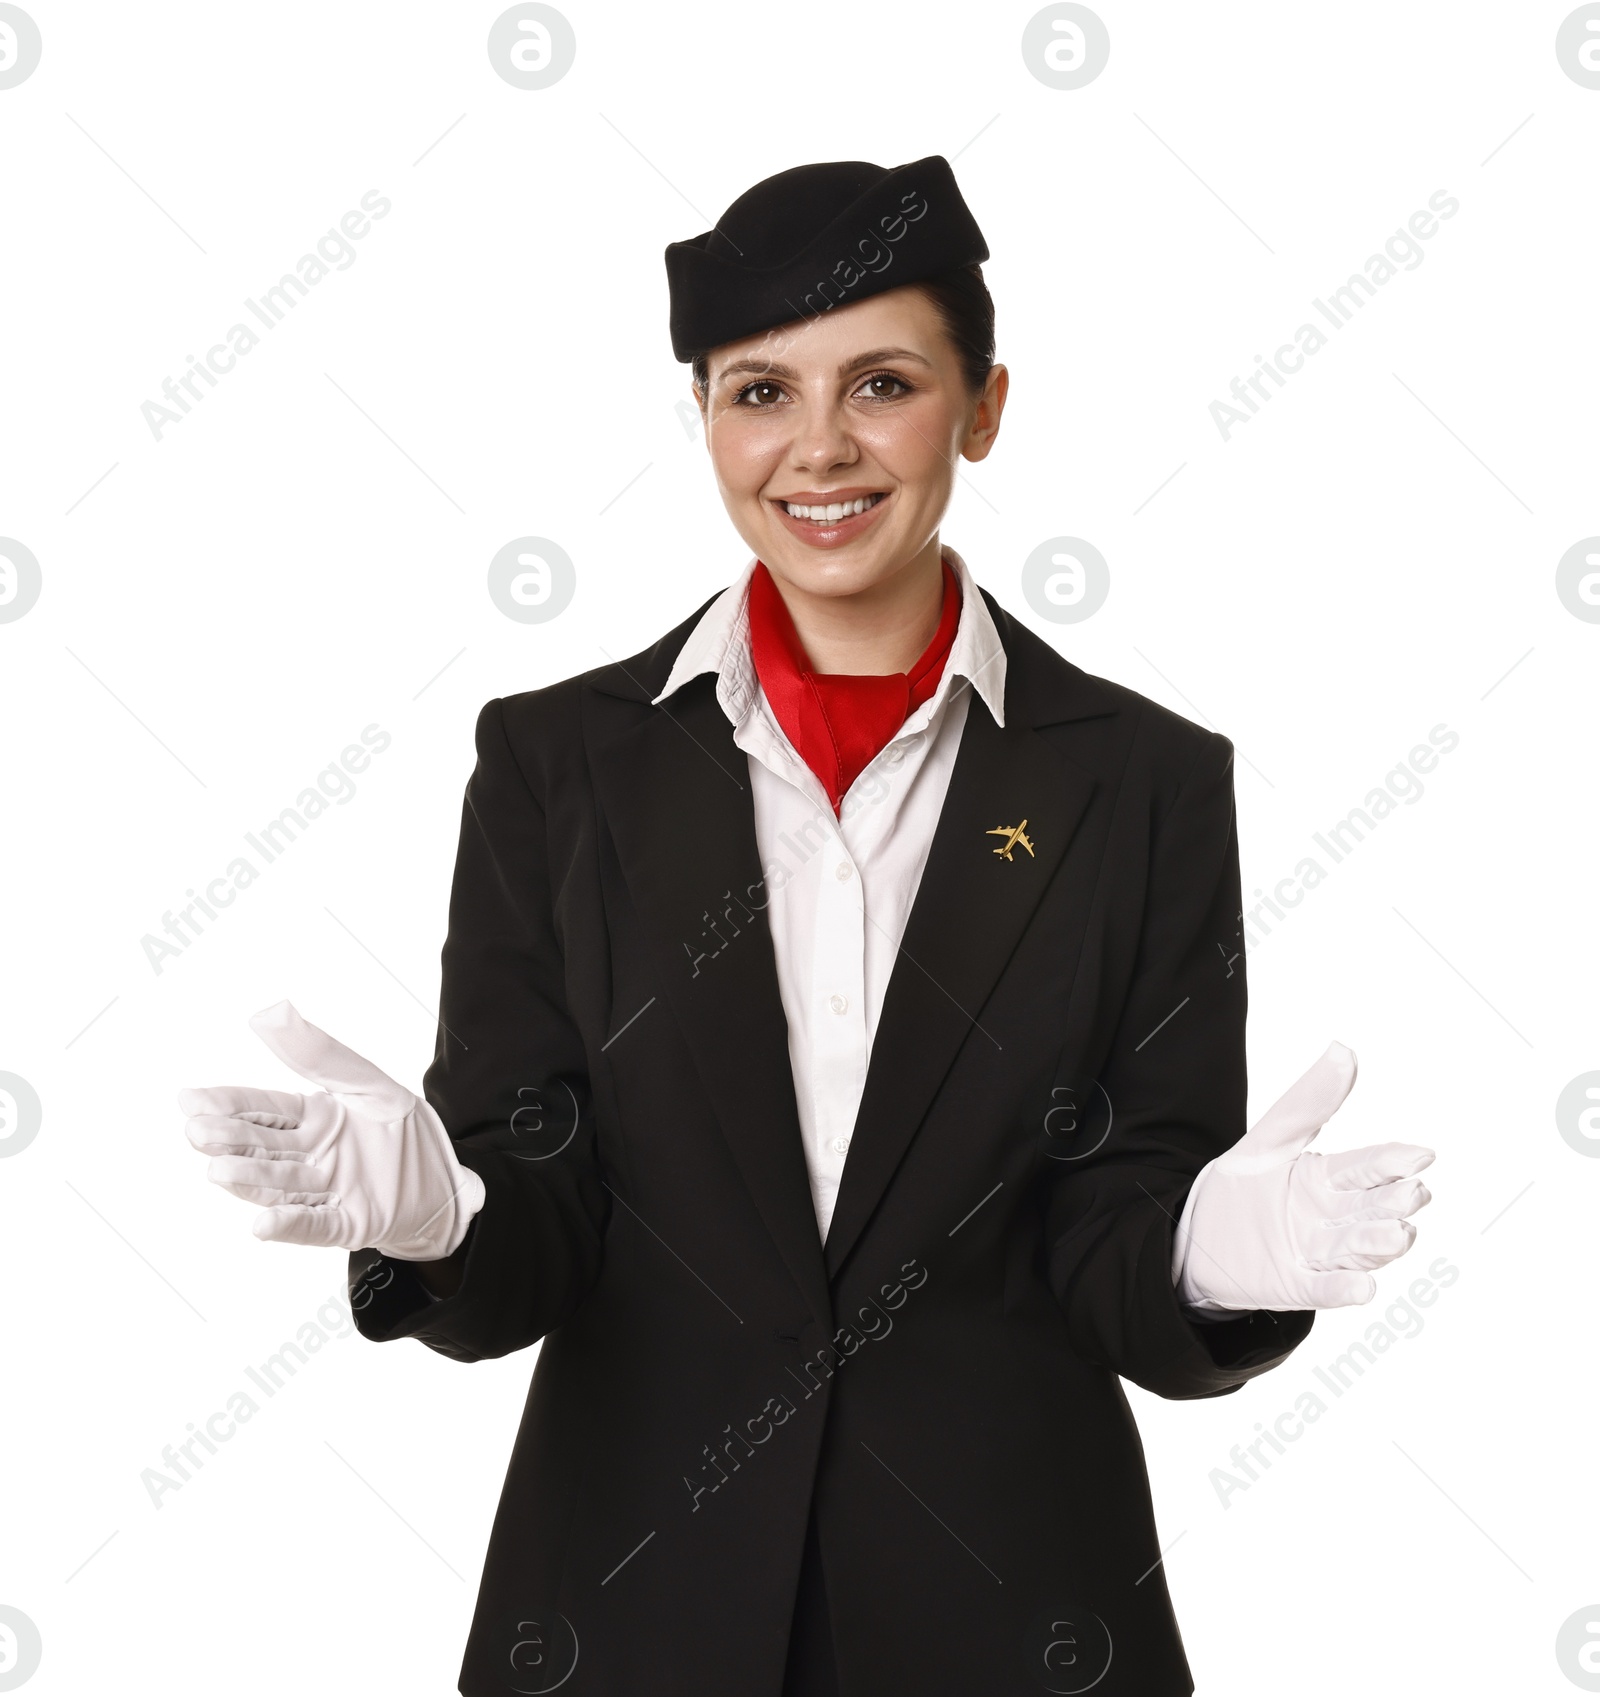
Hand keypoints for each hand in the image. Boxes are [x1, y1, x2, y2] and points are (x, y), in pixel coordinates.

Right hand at [180, 1000, 484, 1260]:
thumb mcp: (368, 1083)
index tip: (190, 1099)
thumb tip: (270, 1011)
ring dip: (250, 1181)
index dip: (227, 1104)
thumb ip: (322, 1055)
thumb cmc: (402, 1129)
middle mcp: (309, 1157)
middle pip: (262, 1148)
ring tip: (220, 1171)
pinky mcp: (349, 1224)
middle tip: (198, 1132)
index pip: (261, 1108)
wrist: (447, 1179)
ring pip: (279, 1186)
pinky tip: (263, 1224)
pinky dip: (290, 1224)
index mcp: (311, 1119)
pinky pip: (315, 1224)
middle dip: (229, 1141)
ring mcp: (325, 1193)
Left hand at [1171, 1041, 1433, 1311]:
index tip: (1422, 1154)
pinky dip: (1343, 1290)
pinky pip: (1324, 1289)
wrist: (1197, 1233)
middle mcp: (1333, 1218)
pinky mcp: (1295, 1285)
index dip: (1392, 1161)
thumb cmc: (1244, 1184)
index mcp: (1330, 1178)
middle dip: (1394, 1203)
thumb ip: (1307, 1102)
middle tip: (1415, 1194)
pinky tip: (1363, 1289)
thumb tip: (1344, 1050)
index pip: (1367, 1167)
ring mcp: (1317, 1254)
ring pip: (1356, 1249)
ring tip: (1398, 1234)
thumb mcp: (1269, 1138)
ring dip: (1378, 1244)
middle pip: (1371, 1210)